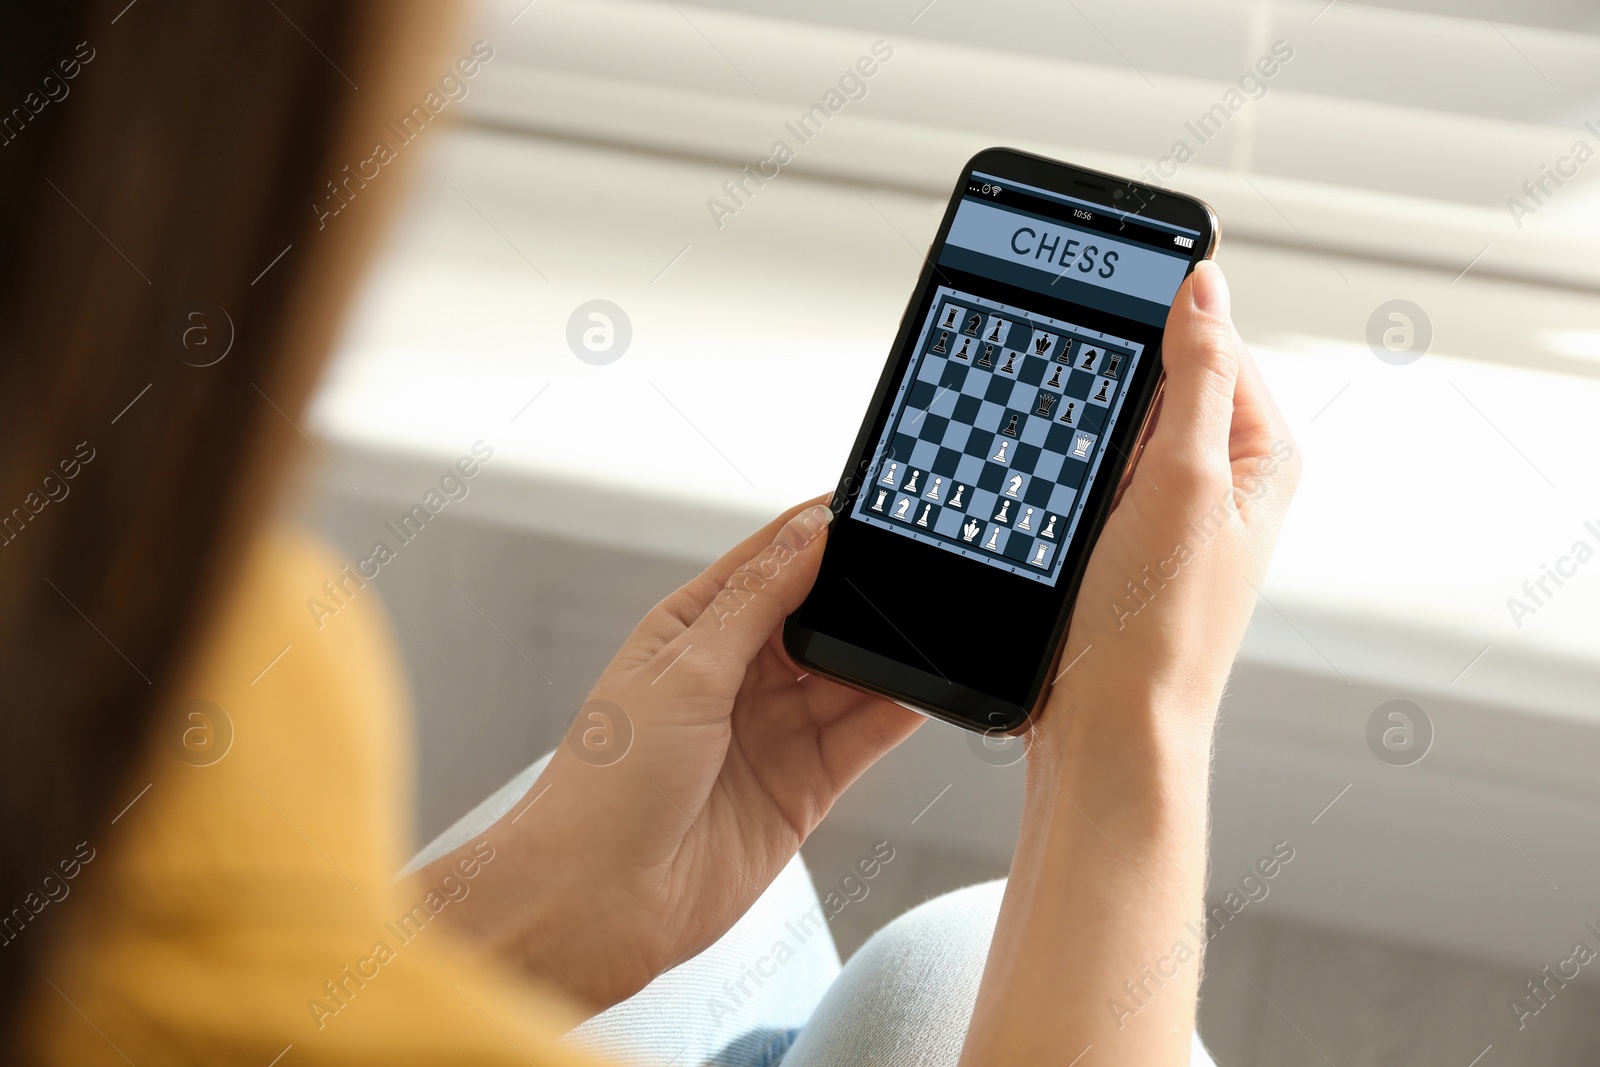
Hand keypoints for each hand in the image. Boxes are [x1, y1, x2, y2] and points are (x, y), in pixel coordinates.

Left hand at [428, 501, 923, 1010]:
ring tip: (931, 623)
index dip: (816, 531)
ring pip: (848, 674)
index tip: (870, 504)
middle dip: (861, 594)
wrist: (599, 901)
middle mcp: (735, 675)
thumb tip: (808, 533)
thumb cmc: (606, 785)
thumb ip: (756, 602)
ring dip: (886, 652)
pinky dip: (898, 710)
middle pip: (816, 616)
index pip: (767, 562)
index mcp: (691, 630)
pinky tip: (927, 686)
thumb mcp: (684, 671)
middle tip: (914, 567)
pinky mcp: (804, 785)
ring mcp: (772, 730)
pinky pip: (864, 735)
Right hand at [959, 262, 1299, 1066]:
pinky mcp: (1117, 543)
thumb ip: (1199, 377)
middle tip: (1052, 359)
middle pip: (1161, 380)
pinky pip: (1085, 472)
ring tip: (1038, 418)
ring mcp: (1167, 513)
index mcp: (1262, 457)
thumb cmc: (1154, 629)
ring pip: (1116, 426)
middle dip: (1108, 370)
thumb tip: (1203, 285)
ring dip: (1076, 418)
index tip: (1095, 287)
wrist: (1105, 735)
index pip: (1216, 341)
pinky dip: (1056, 460)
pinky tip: (1027, 465)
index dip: (1157, 312)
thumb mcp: (1187, 481)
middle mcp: (1222, 481)